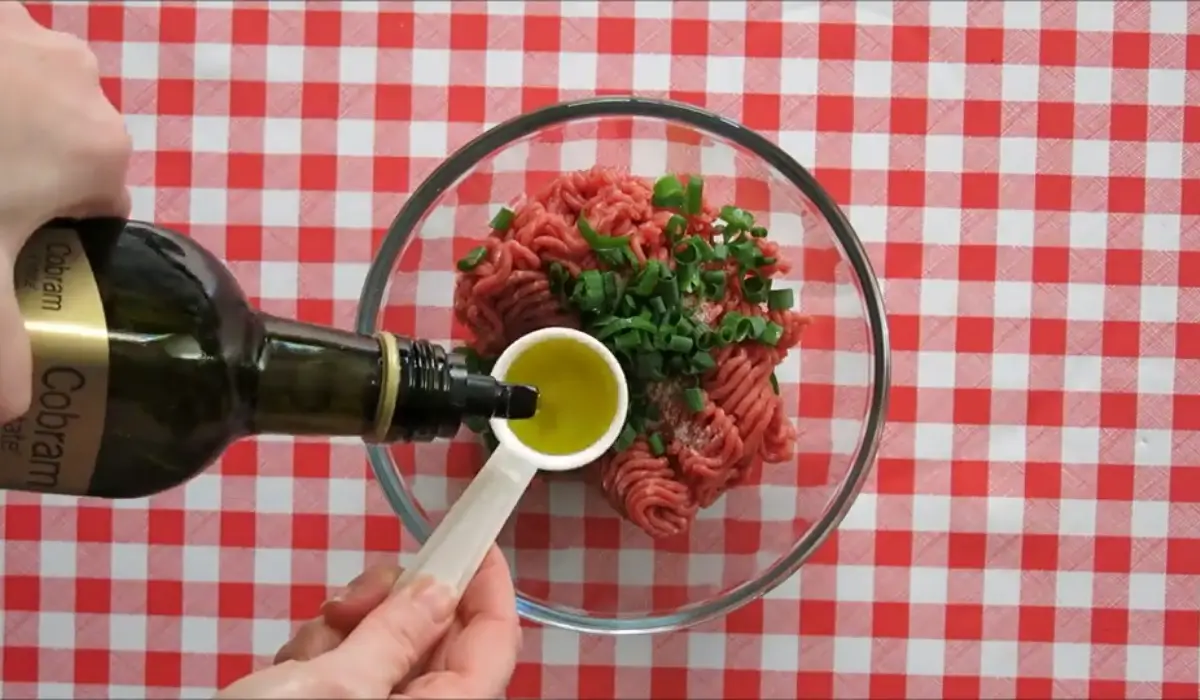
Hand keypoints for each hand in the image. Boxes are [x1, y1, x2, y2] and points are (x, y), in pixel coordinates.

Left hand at [0, 4, 131, 421]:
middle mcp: (85, 83)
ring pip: (27, 94)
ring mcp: (33, 30)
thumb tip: (12, 416)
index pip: (100, 206)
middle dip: (24, 173)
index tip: (9, 240)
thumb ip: (0, 343)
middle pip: (65, 148)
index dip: (55, 231)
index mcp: (101, 152)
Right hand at [216, 547, 521, 698]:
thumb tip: (441, 591)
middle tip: (353, 601)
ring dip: (344, 632)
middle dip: (393, 605)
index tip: (472, 536)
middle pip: (438, 633)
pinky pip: (348, 663)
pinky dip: (319, 655)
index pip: (496, 638)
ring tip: (305, 658)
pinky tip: (289, 674)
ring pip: (386, 640)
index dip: (487, 582)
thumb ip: (396, 633)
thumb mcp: (338, 686)